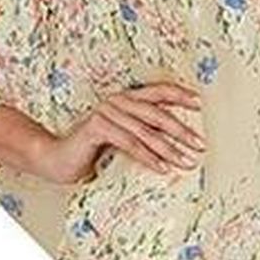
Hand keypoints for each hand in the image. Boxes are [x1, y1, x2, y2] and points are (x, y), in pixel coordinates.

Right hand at [39, 81, 205, 182]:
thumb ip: (144, 132)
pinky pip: (129, 143)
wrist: (58, 160)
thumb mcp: (125, 138)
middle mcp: (118, 101)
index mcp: (127, 98)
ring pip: (145, 132)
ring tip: (186, 162)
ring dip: (169, 149)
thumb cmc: (93, 150)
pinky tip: (163, 168)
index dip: (181, 95)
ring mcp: (106, 112)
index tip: (201, 105)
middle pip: (157, 113)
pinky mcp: (97, 127)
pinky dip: (148, 157)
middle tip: (200, 144)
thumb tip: (180, 141)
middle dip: (181, 130)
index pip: (159, 92)